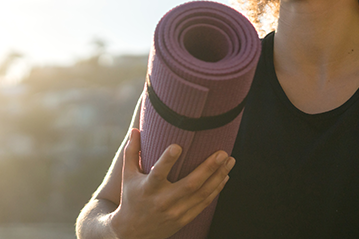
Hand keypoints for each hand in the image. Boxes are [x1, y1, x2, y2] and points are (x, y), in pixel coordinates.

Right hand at [109, 128, 234, 238]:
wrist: (133, 233)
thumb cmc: (131, 199)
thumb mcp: (128, 176)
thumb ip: (132, 152)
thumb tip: (136, 129)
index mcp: (148, 188)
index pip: (158, 173)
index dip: (167, 160)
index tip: (178, 146)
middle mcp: (163, 201)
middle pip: (190, 184)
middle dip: (209, 168)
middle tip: (222, 153)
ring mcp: (176, 212)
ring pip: (202, 194)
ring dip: (218, 176)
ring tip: (230, 161)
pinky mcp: (184, 219)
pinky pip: (204, 203)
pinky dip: (216, 189)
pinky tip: (225, 176)